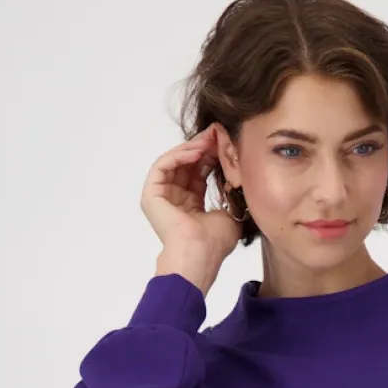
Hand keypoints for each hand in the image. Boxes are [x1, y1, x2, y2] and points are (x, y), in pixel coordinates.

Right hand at [140, 123, 243, 266]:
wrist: (199, 254)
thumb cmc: (215, 243)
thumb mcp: (230, 211)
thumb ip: (230, 190)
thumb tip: (236, 168)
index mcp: (190, 206)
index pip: (199, 173)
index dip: (212, 156)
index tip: (225, 141)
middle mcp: (174, 200)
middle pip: (187, 165)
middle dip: (202, 147)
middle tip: (217, 133)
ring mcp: (161, 197)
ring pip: (175, 162)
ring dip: (192, 148)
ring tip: (209, 139)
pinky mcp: (151, 195)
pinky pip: (163, 166)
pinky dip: (179, 155)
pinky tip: (197, 150)